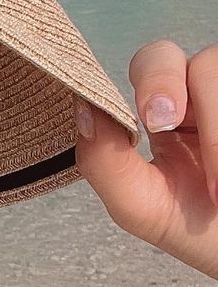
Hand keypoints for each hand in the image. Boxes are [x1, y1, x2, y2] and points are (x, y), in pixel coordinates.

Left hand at [74, 41, 217, 279]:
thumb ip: (104, 163)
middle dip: (161, 83)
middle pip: (169, 54)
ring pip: (210, 65)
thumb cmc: (202, 233)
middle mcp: (197, 97)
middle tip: (165, 122)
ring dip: (212, 132)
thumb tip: (81, 109)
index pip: (144, 69)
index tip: (149, 121)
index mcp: (163, 117)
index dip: (145, 82)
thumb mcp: (142, 206)